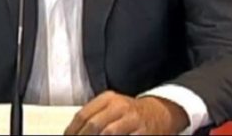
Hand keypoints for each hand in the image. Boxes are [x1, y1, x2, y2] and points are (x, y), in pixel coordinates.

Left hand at [64, 91, 188, 134]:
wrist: (159, 113)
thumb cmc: (130, 112)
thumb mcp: (112, 106)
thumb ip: (94, 114)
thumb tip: (74, 130)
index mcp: (109, 98)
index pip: (83, 114)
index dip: (72, 129)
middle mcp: (120, 107)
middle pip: (94, 125)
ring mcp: (132, 121)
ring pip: (108, 133)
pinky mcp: (142, 133)